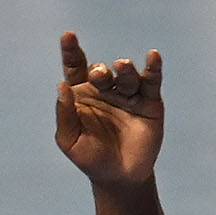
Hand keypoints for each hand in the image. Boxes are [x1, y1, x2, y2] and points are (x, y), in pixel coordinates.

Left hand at [54, 31, 163, 185]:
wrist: (121, 178)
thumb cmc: (91, 159)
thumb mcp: (70, 140)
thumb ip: (64, 114)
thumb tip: (61, 85)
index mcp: (83, 96)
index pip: (75, 67)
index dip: (71, 51)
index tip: (68, 36)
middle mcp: (105, 91)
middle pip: (101, 71)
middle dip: (100, 71)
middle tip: (99, 76)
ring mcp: (128, 95)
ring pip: (126, 74)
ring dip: (124, 69)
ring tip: (121, 67)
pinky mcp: (150, 102)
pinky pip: (151, 80)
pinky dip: (153, 67)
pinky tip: (153, 57)